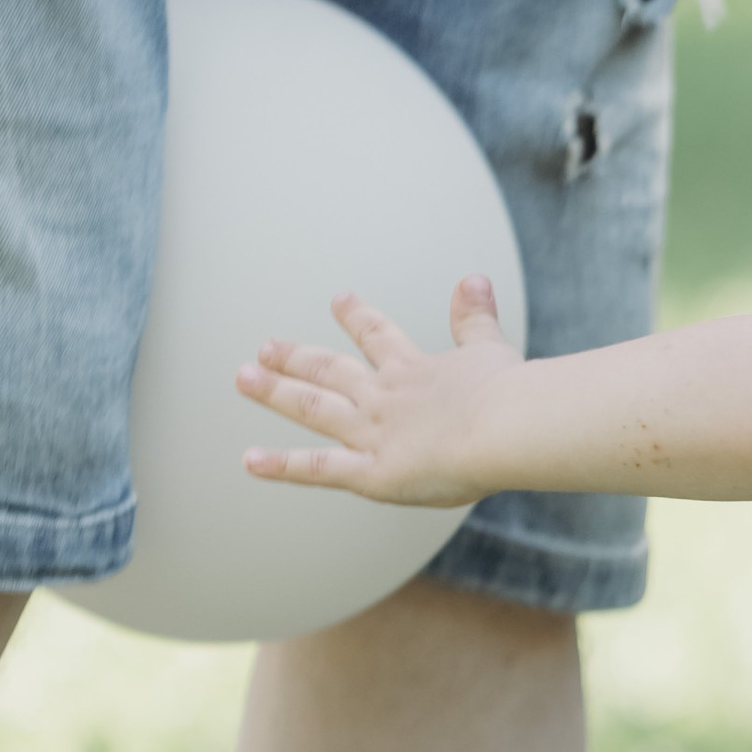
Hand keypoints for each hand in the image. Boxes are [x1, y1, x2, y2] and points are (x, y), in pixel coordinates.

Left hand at [239, 274, 527, 506]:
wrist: (504, 427)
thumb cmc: (506, 395)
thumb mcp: (490, 348)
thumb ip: (475, 319)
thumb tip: (475, 279)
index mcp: (414, 370)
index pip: (378, 336)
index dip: (356, 317)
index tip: (339, 300)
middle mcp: (384, 397)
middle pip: (330, 371)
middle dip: (296, 358)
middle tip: (264, 348)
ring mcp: (372, 433)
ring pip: (313, 407)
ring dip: (276, 393)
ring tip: (245, 378)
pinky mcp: (371, 472)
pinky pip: (316, 468)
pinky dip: (282, 466)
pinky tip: (250, 460)